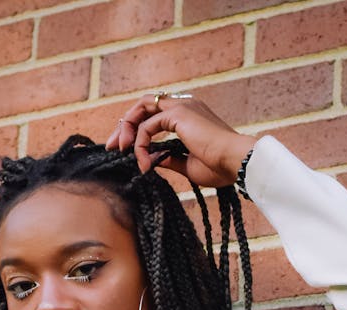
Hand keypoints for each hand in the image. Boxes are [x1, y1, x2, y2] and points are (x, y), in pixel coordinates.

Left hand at [105, 94, 254, 187]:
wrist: (236, 163)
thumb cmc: (219, 167)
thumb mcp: (188, 165)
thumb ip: (169, 158)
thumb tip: (152, 159)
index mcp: (189, 116)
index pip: (153, 114)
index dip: (134, 129)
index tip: (122, 150)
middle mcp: (184, 105)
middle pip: (143, 106)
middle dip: (123, 125)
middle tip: (110, 147)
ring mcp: (182, 106)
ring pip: (141, 110)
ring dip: (126, 130)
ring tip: (120, 151)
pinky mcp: (179, 114)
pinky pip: (147, 126)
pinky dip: (140, 144)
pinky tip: (144, 163)